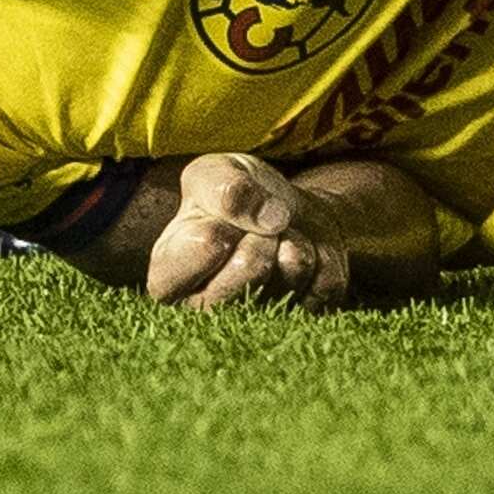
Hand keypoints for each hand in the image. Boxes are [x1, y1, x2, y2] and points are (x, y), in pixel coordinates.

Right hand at [144, 153, 352, 309]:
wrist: (285, 212)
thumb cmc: (236, 197)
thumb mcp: (214, 172)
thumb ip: (225, 187)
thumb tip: (270, 219)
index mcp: (169, 277)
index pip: (194, 258)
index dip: (215, 231)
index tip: (218, 223)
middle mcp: (205, 309)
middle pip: (243, 275)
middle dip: (258, 237)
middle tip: (256, 229)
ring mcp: (256, 320)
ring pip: (287, 278)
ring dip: (292, 242)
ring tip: (277, 237)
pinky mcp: (302, 317)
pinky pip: (324, 283)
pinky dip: (322, 253)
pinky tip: (302, 252)